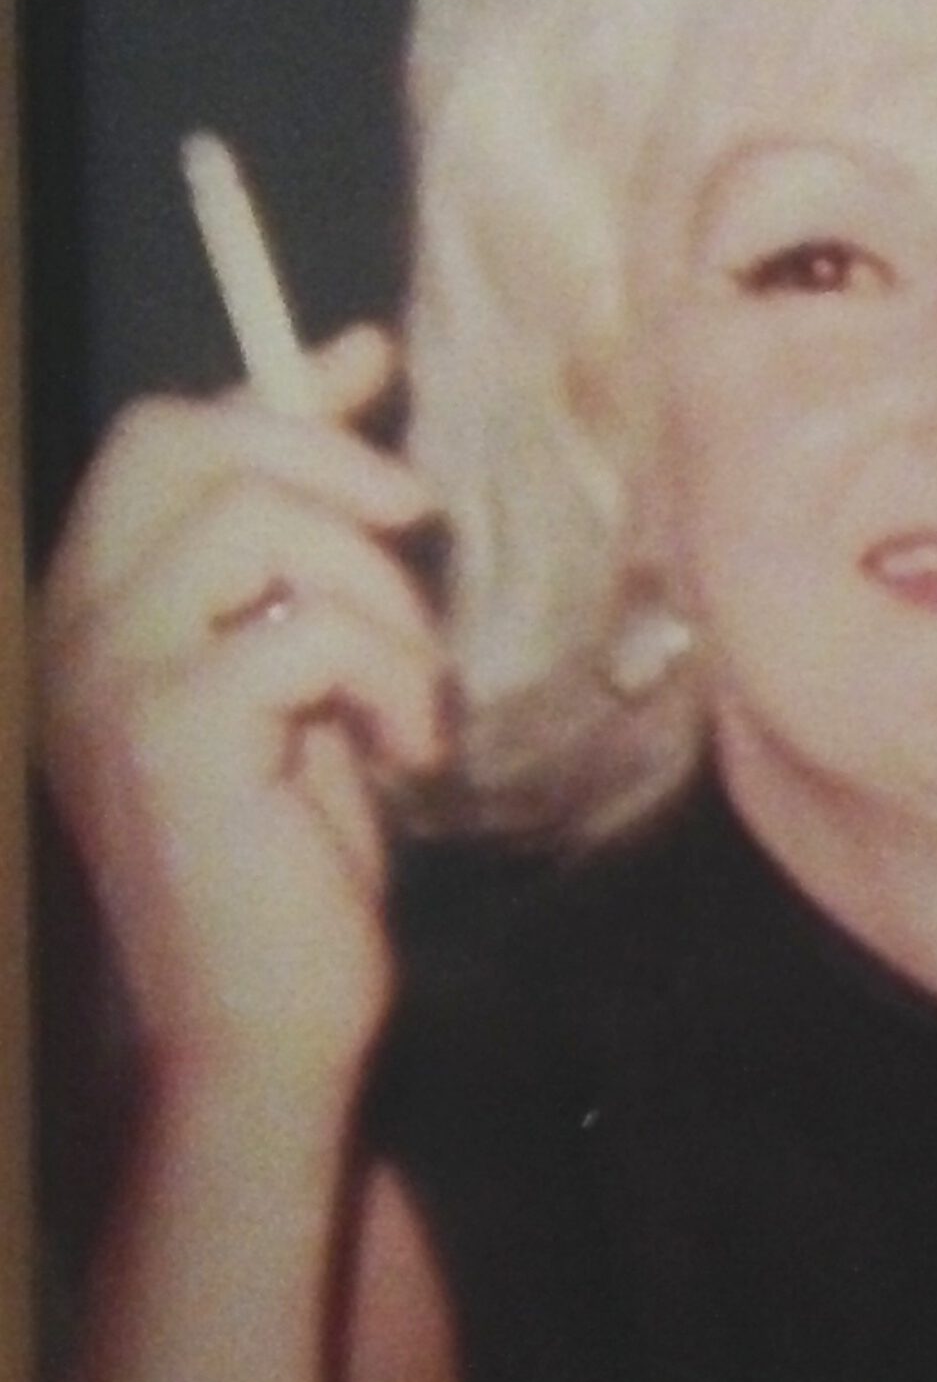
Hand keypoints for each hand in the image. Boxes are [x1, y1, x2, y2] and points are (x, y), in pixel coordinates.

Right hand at [37, 326, 450, 1103]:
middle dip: (331, 467)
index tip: (374, 378)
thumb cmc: (290, 853)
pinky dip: (390, 679)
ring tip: (414, 693)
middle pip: (183, 439)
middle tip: (416, 538)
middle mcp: (74, 627)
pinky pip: (303, 634)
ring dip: (378, 594)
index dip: (281, 399)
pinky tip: (409, 753)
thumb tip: (352, 355)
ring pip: (253, 522)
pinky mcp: (172, 738)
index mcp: (98, 605)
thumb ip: (315, 524)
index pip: (163, 435)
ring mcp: (107, 680)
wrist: (262, 1026)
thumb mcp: (312, 662)